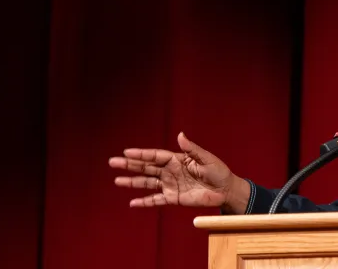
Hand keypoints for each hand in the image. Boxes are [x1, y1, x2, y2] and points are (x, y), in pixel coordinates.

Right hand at [108, 132, 249, 211]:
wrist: (225, 190)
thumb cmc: (218, 171)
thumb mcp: (206, 158)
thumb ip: (192, 149)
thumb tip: (180, 135)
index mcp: (177, 160)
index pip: (155, 156)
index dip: (141, 154)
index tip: (126, 152)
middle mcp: (170, 171)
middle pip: (146, 167)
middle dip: (129, 165)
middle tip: (112, 162)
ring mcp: (170, 185)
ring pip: (147, 183)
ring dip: (132, 182)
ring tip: (117, 181)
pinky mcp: (173, 198)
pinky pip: (156, 200)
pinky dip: (144, 202)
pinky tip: (132, 203)